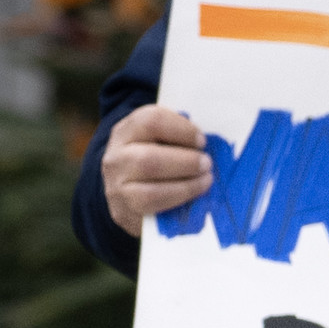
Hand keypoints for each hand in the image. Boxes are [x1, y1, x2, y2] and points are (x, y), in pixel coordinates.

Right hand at [100, 105, 211, 231]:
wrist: (127, 199)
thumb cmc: (156, 165)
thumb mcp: (160, 145)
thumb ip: (180, 138)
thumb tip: (212, 140)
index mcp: (127, 131)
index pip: (150, 120)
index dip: (181, 129)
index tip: (202, 140)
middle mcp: (116, 155)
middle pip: (149, 156)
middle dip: (186, 160)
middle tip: (207, 163)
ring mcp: (116, 183)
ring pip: (149, 179)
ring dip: (186, 180)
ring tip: (206, 179)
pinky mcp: (123, 207)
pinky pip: (152, 200)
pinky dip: (179, 195)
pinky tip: (195, 192)